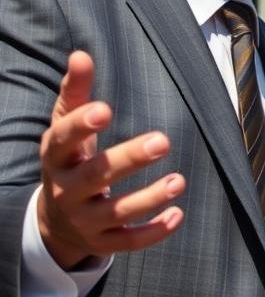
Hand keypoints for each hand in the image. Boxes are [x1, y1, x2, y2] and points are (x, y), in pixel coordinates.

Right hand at [37, 51, 185, 269]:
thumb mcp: (65, 128)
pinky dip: (153, 232)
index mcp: (56, 158)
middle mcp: (66, 190)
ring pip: (117, 212)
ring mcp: (84, 220)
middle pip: (96, 175)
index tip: (104, 110)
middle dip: (128, 159)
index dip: (80, 126)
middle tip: (162, 140)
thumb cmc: (69, 160)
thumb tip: (81, 55)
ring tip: (179, 180)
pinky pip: (128, 241)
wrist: (54, 221)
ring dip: (149, 198)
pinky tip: (178, 215)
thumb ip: (75, 93)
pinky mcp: (102, 242)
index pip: (61, 141)